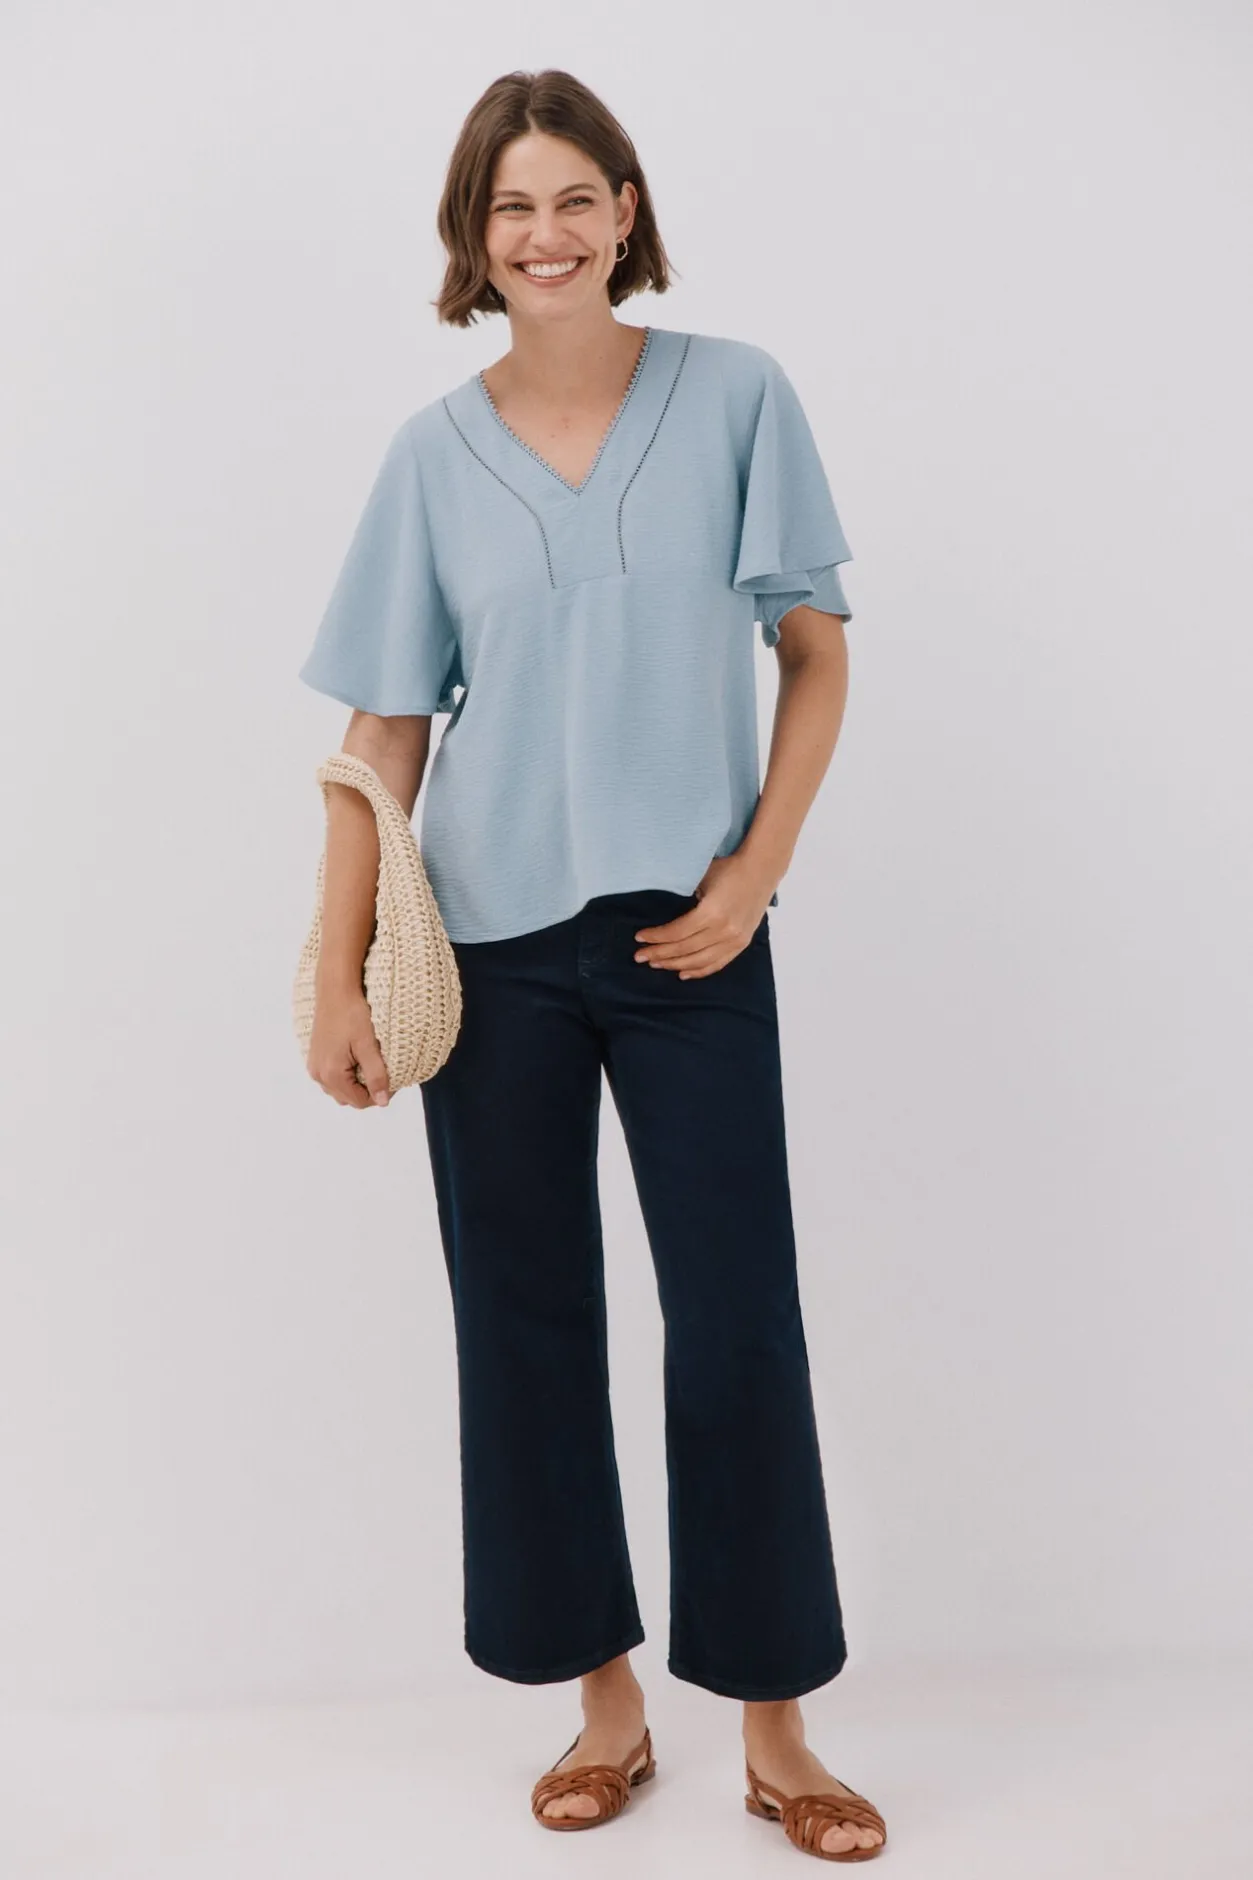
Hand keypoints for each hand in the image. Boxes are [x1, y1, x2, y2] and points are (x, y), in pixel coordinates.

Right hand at [307, 988, 391, 1106]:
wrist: (335, 991)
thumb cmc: (352, 1014)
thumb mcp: (369, 1046)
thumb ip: (376, 1076)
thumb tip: (383, 1102)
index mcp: (331, 1074)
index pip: (360, 1101)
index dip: (380, 1094)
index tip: (393, 1078)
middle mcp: (319, 1074)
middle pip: (349, 1098)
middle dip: (368, 1090)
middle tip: (384, 1071)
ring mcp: (315, 1066)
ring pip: (340, 1089)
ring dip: (357, 1084)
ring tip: (371, 1064)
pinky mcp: (316, 1057)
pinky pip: (332, 1077)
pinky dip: (347, 1075)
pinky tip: (358, 1059)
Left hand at [632, 854, 776, 978]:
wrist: (761, 870)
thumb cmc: (728, 869)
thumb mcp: (702, 879)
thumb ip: (685, 900)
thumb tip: (664, 917)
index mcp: (711, 914)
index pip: (677, 933)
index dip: (656, 937)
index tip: (639, 938)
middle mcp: (724, 931)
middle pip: (685, 949)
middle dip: (659, 954)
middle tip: (640, 956)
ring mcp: (735, 940)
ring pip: (699, 961)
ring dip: (675, 964)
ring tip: (656, 964)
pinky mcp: (742, 944)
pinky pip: (717, 963)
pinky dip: (699, 971)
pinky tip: (682, 973)